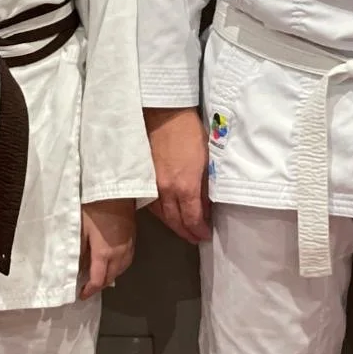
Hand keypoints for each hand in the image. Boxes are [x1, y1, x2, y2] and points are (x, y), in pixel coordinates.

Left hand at [79, 198, 137, 298]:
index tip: (81, 294)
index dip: (89, 290)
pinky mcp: (133, 237)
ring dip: (111, 276)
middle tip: (89, 287)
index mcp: (104, 253)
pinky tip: (114, 262)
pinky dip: (120, 266)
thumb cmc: (94, 207)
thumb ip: (78, 252)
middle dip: (100, 285)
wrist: (115, 189)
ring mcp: (128, 245)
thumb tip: (76, 267)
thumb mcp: (80, 230)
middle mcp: (119, 253)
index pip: (98, 280)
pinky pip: (128, 259)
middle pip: (111, 277)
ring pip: (122, 269)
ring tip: (100, 277)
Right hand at [144, 107, 210, 243]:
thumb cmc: (190, 133)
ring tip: (183, 230)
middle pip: (175, 221)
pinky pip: (151, 204)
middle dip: (186, 232)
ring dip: (173, 225)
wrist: (164, 115)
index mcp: (185, 186)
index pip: (192, 218)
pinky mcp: (144, 179)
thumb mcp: (207, 158)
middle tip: (195, 238)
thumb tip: (208, 204)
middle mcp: (167, 191)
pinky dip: (160, 213)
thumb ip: (207, 185)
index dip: (199, 229)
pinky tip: (166, 215)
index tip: (206, 235)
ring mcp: (152, 186)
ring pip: (161, 215)